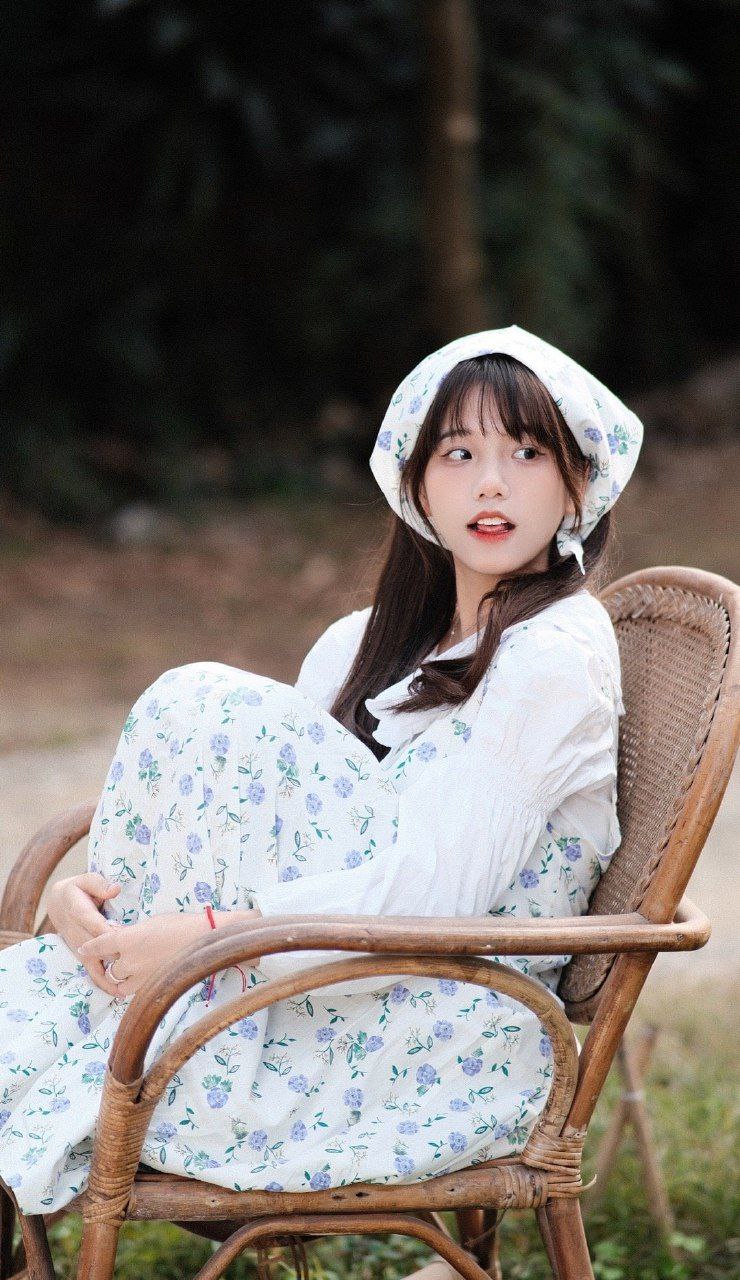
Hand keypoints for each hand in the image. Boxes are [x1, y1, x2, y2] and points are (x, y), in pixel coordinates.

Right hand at [47, 873, 122, 994]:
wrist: (58, 902)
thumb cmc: (78, 888)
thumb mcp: (86, 879)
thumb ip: (99, 884)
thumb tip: (114, 889)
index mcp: (79, 912)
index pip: (96, 926)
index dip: (110, 935)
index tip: (126, 941)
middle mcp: (77, 933)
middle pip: (97, 949)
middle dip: (115, 958)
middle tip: (136, 968)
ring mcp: (78, 946)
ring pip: (93, 964)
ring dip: (108, 977)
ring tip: (124, 991)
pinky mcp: (81, 954)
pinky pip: (91, 970)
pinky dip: (102, 982)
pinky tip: (116, 993)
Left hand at [78, 912, 209, 998]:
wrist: (204, 940)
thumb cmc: (180, 925)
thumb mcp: (151, 923)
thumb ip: (131, 933)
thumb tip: (118, 937)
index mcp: (127, 939)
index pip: (100, 945)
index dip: (90, 948)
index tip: (83, 949)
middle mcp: (130, 960)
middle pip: (109, 967)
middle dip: (111, 963)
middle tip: (116, 958)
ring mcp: (141, 977)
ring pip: (119, 984)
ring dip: (120, 978)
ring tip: (127, 971)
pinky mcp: (153, 987)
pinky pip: (134, 991)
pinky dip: (133, 986)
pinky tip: (139, 979)